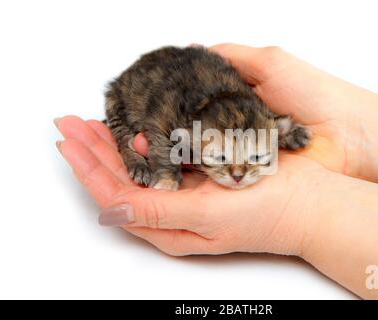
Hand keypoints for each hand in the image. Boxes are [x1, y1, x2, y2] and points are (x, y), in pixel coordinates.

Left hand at [55, 116, 327, 255]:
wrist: (306, 202)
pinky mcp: (202, 177)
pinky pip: (164, 158)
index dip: (89, 168)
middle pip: (121, 181)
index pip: (115, 196)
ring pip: (140, 168)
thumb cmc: (265, 215)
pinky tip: (138, 129)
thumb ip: (159, 212)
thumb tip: (113, 209)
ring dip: (116, 145)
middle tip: (72, 125)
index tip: (70, 141)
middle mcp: (172, 213)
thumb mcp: (208, 217)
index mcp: (168, 228)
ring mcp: (187, 194)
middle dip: (94, 152)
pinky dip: (147, 141)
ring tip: (95, 124)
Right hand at [133, 44, 377, 178]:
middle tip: (130, 133)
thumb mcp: (270, 62)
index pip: (185, 100)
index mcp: (232, 98)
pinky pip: (210, 174)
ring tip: (137, 147)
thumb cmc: (313, 95)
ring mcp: (236, 152)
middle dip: (154, 129)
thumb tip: (196, 48)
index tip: (138, 103)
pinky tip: (163, 166)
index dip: (161, 102)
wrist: (348, 136)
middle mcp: (229, 126)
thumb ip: (232, 58)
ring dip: (163, 150)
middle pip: (182, 127)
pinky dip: (186, 170)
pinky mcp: (244, 175)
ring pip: (190, 151)